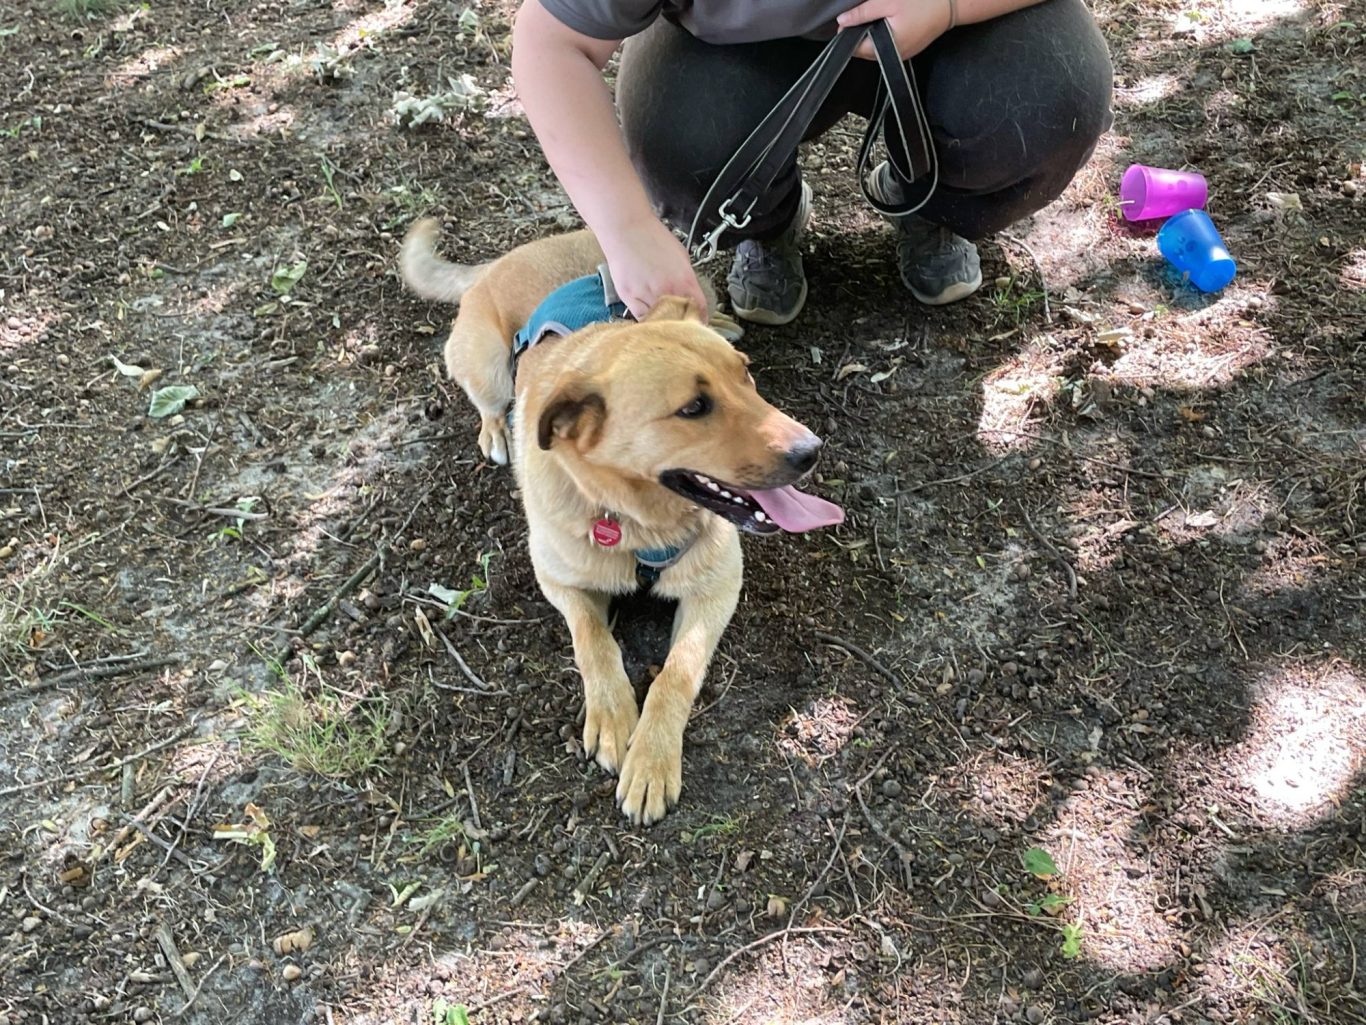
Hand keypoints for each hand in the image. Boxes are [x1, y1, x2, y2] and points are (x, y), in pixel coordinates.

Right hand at [599, 219, 708, 321]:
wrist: (626, 228)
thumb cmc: (651, 236)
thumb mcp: (681, 256)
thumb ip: (687, 279)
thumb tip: (690, 294)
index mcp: (685, 280)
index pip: (700, 311)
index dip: (700, 319)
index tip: (698, 322)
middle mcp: (668, 291)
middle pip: (680, 320)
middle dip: (681, 321)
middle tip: (679, 321)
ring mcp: (648, 296)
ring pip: (660, 320)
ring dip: (663, 321)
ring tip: (662, 316)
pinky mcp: (629, 298)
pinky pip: (641, 317)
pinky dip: (646, 318)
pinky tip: (648, 313)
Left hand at [836, 0, 952, 59]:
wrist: (952, 4)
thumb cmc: (923, 3)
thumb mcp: (888, 3)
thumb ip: (863, 13)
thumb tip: (842, 21)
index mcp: (886, 48)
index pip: (856, 49)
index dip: (848, 33)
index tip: (846, 19)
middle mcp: (894, 56)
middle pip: (865, 50)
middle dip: (859, 33)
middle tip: (861, 13)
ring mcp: (903, 53)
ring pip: (877, 47)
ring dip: (871, 33)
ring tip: (876, 14)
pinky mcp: (909, 47)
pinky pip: (889, 44)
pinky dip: (884, 33)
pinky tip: (888, 20)